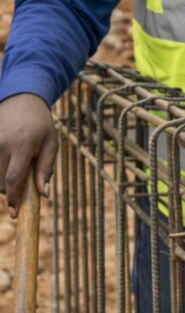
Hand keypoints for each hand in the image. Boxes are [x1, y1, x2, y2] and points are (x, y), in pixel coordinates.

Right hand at [0, 93, 57, 217]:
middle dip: (11, 190)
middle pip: (1, 181)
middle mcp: (3, 143)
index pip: (15, 179)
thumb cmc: (41, 123)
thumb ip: (46, 168)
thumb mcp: (51, 143)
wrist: (23, 98)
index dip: (13, 199)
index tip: (14, 213)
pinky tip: (7, 163)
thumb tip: (43, 194)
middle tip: (22, 184)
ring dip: (3, 181)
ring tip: (15, 168)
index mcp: (23, 144)